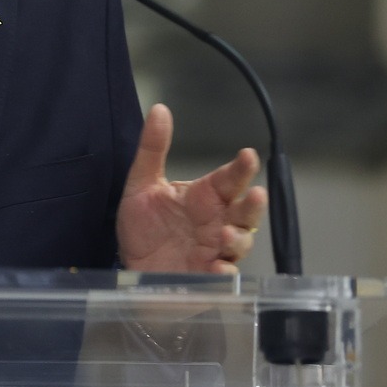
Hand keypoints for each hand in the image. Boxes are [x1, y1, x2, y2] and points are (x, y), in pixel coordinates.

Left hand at [115, 104, 265, 273]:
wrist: (131, 269)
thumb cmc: (144, 228)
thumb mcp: (142, 185)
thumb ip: (152, 149)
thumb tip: (160, 109)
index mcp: (205, 198)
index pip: (229, 179)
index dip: (241, 168)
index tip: (247, 155)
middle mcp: (217, 223)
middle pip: (245, 212)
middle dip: (253, 204)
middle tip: (255, 194)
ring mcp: (215, 251)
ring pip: (240, 242)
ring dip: (237, 239)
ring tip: (225, 235)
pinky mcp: (206, 277)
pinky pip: (223, 276)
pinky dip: (223, 273)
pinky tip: (217, 268)